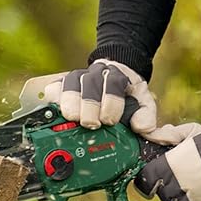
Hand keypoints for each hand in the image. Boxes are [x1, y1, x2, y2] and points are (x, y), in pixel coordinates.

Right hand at [43, 59, 157, 133]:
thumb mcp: (143, 103)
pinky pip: (52, 89)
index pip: (112, 83)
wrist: (115, 75)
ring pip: (68, 85)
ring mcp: (77, 78)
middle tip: (92, 124)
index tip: (111, 121)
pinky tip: (57, 115)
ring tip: (74, 120)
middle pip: (89, 83)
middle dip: (90, 106)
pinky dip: (53, 102)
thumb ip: (147, 116)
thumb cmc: (126, 95)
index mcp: (117, 76)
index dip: (111, 103)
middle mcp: (95, 74)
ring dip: (70, 104)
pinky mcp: (62, 85)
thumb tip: (141, 127)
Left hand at [134, 123, 200, 200]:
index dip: (150, 178)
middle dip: (169, 187)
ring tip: (198, 188)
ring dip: (183, 200)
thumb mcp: (195, 132)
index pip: (148, 180)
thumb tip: (152, 136)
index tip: (156, 177)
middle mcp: (181, 188)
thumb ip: (170, 134)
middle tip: (184, 179)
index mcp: (173, 166)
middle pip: (163, 195)